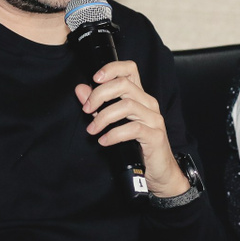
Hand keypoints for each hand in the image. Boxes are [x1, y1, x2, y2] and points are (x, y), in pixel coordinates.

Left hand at [77, 60, 188, 196]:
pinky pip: (133, 129)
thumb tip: (80, 89)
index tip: (94, 78)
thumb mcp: (113, 123)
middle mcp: (148, 104)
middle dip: (99, 95)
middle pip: (124, 85)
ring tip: (93, 129)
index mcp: (139, 97)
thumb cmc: (137, 146)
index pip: (130, 69)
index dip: (112, 68)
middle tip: (86, 109)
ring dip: (103, 117)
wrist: (159, 172)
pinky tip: (104, 141)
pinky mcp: (155, 136)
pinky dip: (114, 134)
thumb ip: (98, 105)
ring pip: (127, 105)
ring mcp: (154, 119)